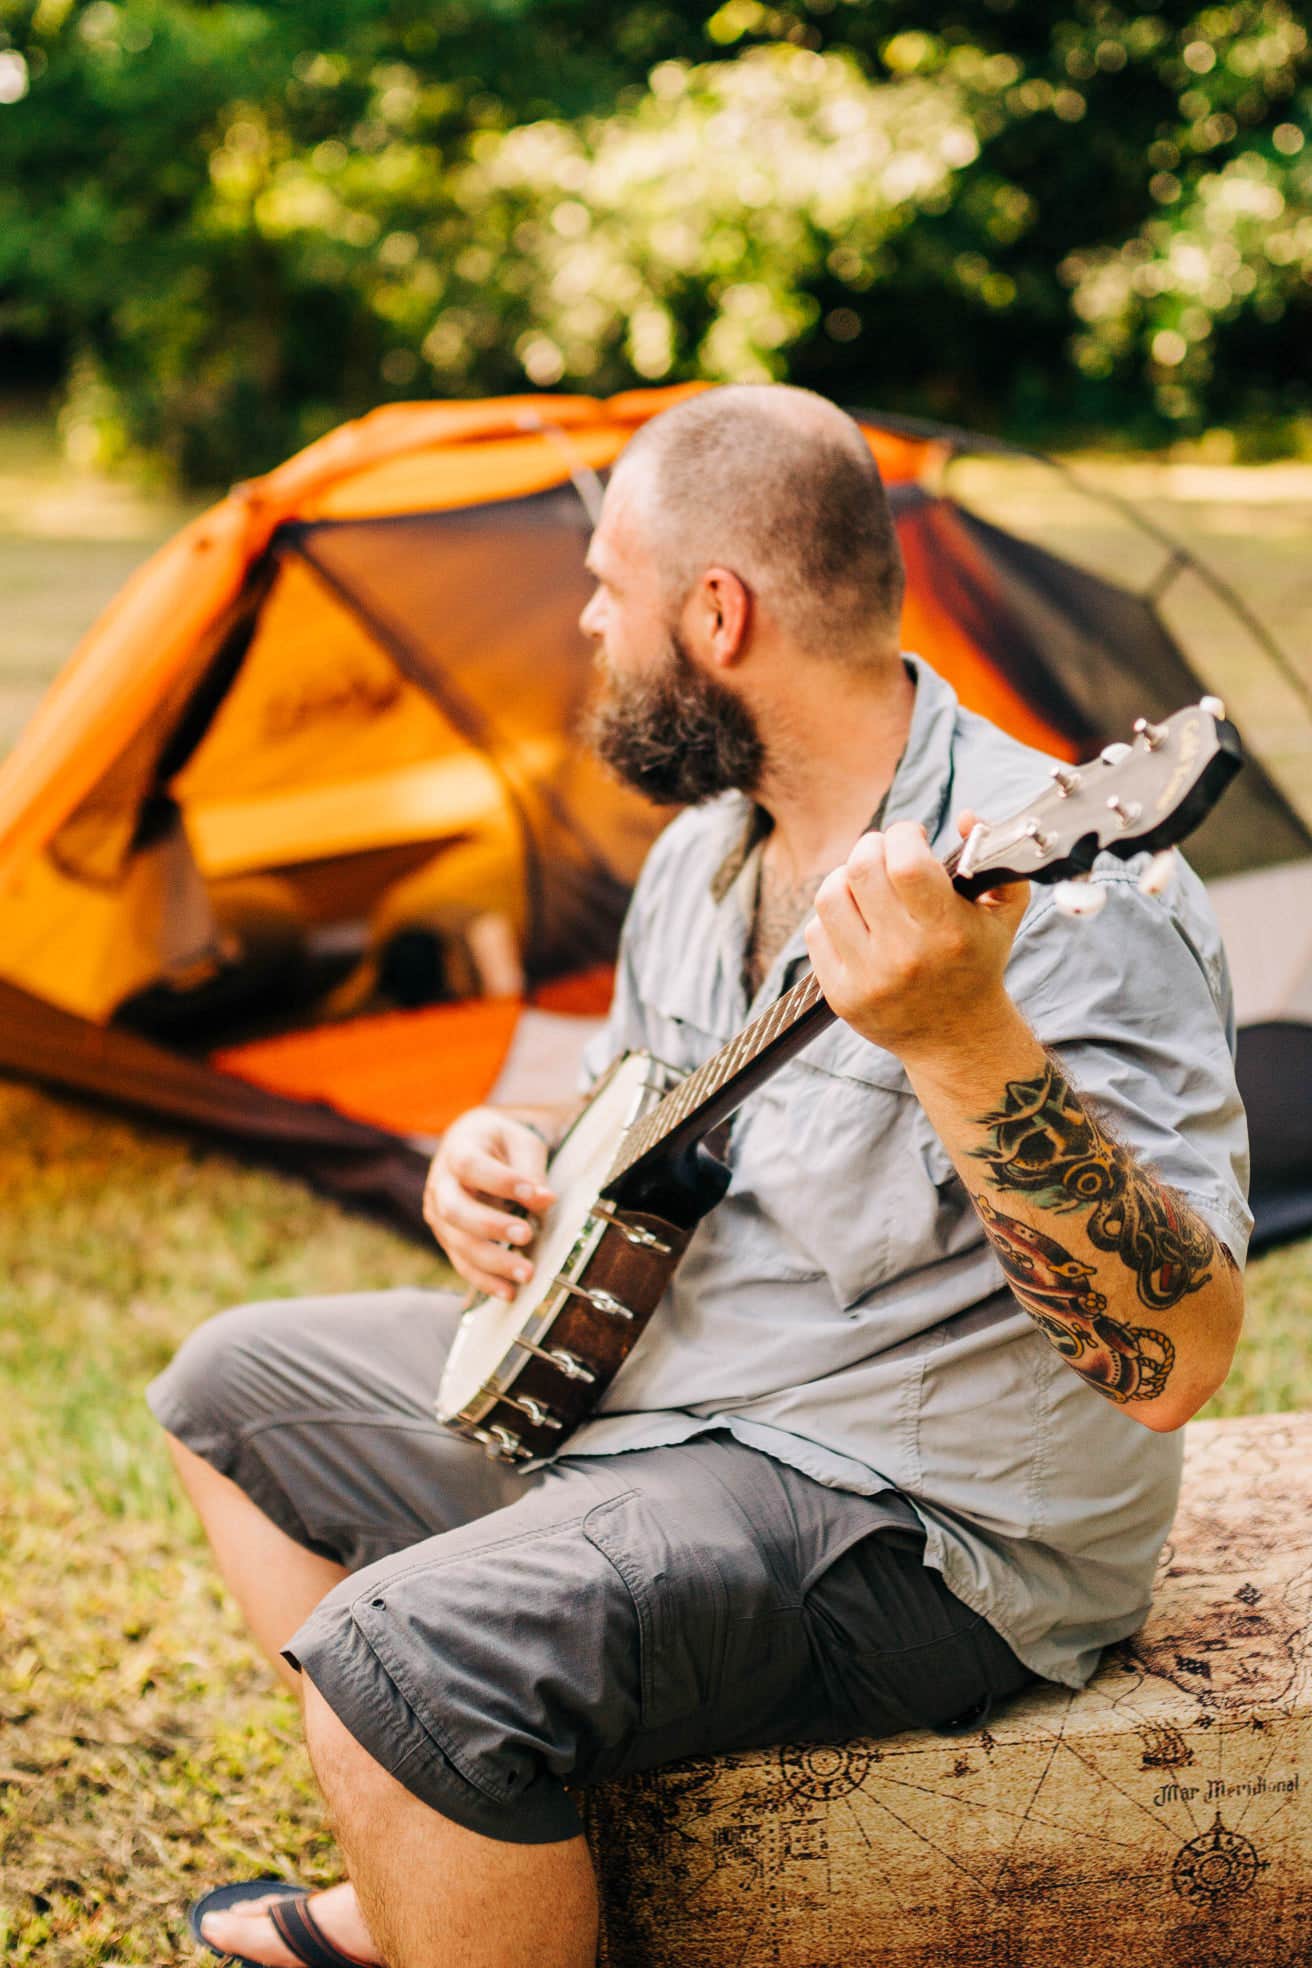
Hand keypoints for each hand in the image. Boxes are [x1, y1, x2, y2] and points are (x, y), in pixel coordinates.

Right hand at [423, 1107, 555, 1301]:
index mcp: (458, 1149)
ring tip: (527, 1273)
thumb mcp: (520, 1142)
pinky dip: (485, 1280)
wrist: (474, 1146)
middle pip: (455, 1210)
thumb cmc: (501, 1144)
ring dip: (492, 1262)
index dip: (501, 1181)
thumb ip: (530, 1168)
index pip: (471, 1166)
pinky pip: (462, 1264)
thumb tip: (544, 1200)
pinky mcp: (448, 1238)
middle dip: (492, 1227)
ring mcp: (439, 1214)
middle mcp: (440, 1184)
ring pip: (458, 1242)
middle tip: (527, 1235)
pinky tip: (509, 1292)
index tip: (535, 1194)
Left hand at [804, 815, 1028, 1065]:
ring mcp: (868, 978)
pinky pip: (816, 932)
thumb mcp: (1002, 912)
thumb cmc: (978, 961)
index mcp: (946, 932)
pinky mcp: (841, 995)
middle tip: (884, 850)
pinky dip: (833, 915)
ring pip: (830, 896)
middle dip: (871, 845)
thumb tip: (965, 817)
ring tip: (865, 880)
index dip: (903, 835)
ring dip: (845, 876)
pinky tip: (856, 917)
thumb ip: (992, 855)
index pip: (905, 864)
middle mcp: (904, 957)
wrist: (957, 1036)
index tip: (912, 836)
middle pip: (860, 870)